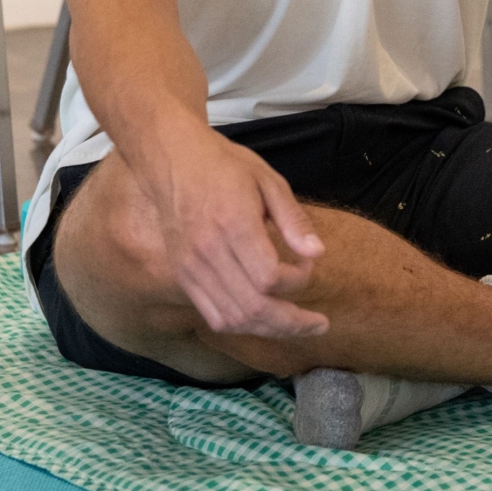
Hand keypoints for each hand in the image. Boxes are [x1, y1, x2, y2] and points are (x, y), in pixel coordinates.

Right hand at [142, 123, 328, 338]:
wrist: (172, 161)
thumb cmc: (224, 165)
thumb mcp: (268, 179)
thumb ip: (293, 219)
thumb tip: (317, 252)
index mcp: (232, 224)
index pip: (268, 277)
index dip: (297, 280)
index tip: (308, 264)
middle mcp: (208, 253)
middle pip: (252, 308)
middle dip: (291, 323)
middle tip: (319, 325)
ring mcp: (190, 269)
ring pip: (232, 319)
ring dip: (268, 329)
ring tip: (296, 326)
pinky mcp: (181, 276)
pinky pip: (212, 315)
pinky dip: (240, 325)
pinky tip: (262, 319)